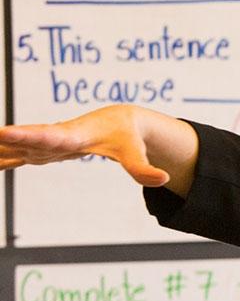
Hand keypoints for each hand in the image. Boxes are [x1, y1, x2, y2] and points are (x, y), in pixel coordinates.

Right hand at [0, 105, 195, 189]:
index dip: (27, 135)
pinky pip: (18, 155)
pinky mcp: (46, 150)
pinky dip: (3, 157)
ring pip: (18, 147)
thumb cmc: (127, 135)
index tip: (3, 131)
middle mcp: (57, 137)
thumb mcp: (136, 152)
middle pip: (27, 140)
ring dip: (0, 149)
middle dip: (6, 140)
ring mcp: (49, 144)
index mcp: (76, 135)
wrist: (120, 120)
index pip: (50, 136)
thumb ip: (145, 169)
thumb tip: (163, 180)